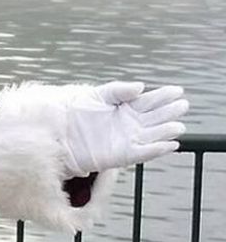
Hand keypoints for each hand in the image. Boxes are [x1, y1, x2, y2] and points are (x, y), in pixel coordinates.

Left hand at [64, 81, 187, 176]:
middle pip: (155, 117)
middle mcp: (130, 123)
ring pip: (153, 134)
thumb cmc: (76, 112)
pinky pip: (143, 152)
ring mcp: (128, 139)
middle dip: (169, 111)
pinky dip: (157, 149)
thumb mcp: (97, 95)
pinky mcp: (122, 155)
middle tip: (183, 105)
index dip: (163, 95)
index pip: (149, 100)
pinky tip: (170, 144)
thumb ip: (119, 90)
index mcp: (126, 107)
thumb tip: (141, 86)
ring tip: (178, 125)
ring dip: (166, 131)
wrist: (58, 132)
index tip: (178, 90)